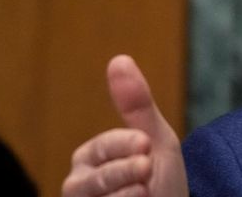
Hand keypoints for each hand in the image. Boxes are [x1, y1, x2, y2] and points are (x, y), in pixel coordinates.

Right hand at [63, 55, 188, 196]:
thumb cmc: (161, 179)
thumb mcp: (155, 140)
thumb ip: (136, 104)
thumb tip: (119, 59)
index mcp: (91, 157)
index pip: (102, 147)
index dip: (124, 144)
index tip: (145, 143)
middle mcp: (80, 184)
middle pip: (95, 179)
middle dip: (125, 172)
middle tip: (147, 169)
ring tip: (147, 193)